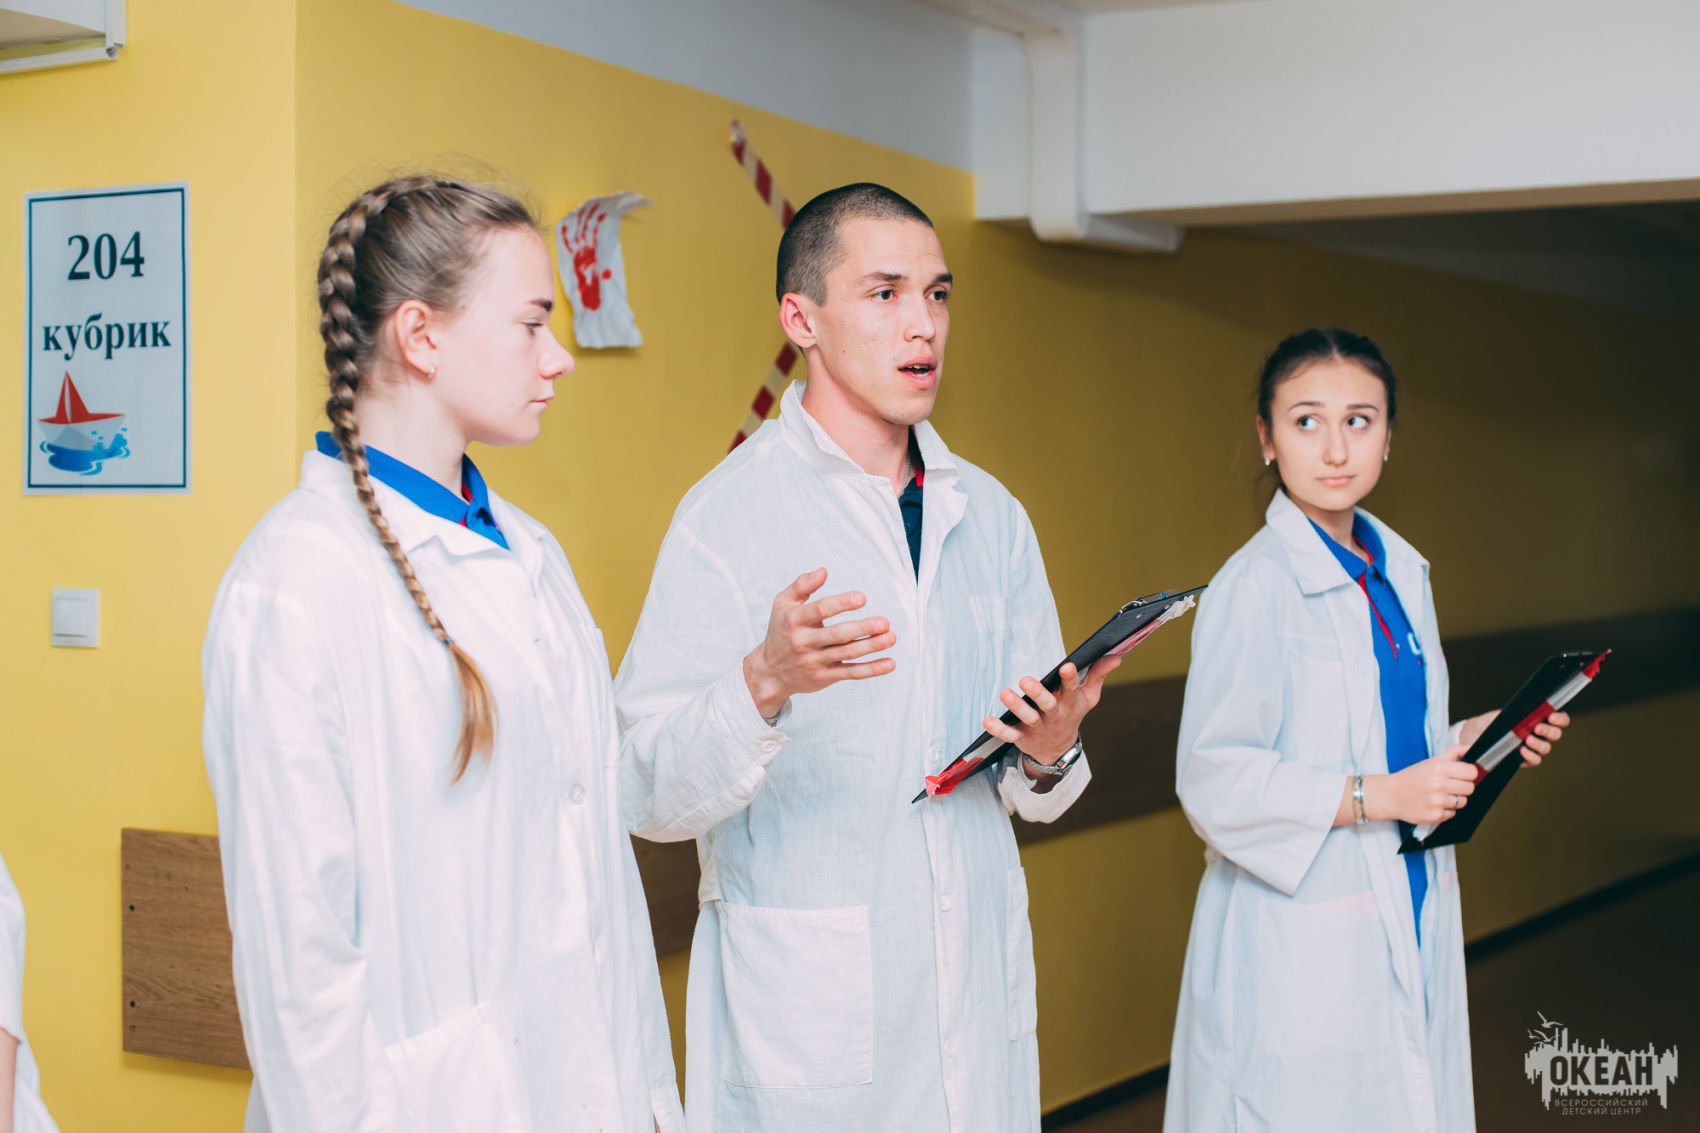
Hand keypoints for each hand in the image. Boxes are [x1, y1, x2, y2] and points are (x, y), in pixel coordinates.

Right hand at [742, 568, 895, 718]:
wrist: (770, 672)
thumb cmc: (781, 630)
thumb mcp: (783, 604)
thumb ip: (802, 585)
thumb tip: (823, 571)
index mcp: (795, 620)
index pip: (820, 610)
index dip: (841, 604)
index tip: (862, 598)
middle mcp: (804, 642)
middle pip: (837, 635)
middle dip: (862, 629)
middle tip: (884, 622)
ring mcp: (815, 661)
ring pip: (847, 654)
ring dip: (871, 646)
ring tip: (890, 637)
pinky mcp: (824, 677)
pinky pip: (850, 673)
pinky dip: (871, 669)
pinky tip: (889, 663)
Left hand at [983, 655, 1123, 769]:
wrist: (1058, 749)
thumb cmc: (1072, 713)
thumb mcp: (1088, 696)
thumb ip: (1098, 675)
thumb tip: (1116, 656)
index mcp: (1069, 703)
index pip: (1071, 688)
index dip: (1069, 678)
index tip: (1066, 666)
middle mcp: (1053, 715)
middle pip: (1047, 705)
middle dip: (1037, 693)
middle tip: (1026, 680)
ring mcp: (1037, 727)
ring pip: (1028, 718)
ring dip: (1016, 707)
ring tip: (1005, 693)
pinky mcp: (1022, 737)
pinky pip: (1009, 735)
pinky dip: (998, 729)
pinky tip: (987, 720)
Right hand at [1379, 744, 1478, 824]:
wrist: (1390, 795)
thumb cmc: (1410, 778)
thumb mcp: (1430, 762)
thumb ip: (1453, 754)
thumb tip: (1470, 747)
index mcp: (1439, 768)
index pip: (1472, 772)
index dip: (1468, 774)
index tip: (1461, 775)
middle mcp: (1439, 785)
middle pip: (1470, 788)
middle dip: (1462, 787)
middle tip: (1448, 786)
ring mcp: (1437, 802)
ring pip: (1463, 802)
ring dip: (1454, 800)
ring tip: (1439, 796)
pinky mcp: (1435, 816)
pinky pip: (1453, 813)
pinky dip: (1445, 810)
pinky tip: (1434, 805)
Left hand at [1458, 709, 1570, 766]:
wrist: (1477, 733)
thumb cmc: (1494, 720)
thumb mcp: (1506, 714)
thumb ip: (1519, 713)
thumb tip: (1528, 712)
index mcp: (1540, 719)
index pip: (1559, 719)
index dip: (1560, 718)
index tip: (1551, 716)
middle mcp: (1540, 734)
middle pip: (1556, 735)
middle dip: (1549, 731)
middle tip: (1537, 728)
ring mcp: (1533, 747)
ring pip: (1546, 748)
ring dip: (1539, 744)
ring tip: (1527, 739)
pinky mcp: (1525, 759)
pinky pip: (1534, 760)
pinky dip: (1531, 755)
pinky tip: (1522, 750)